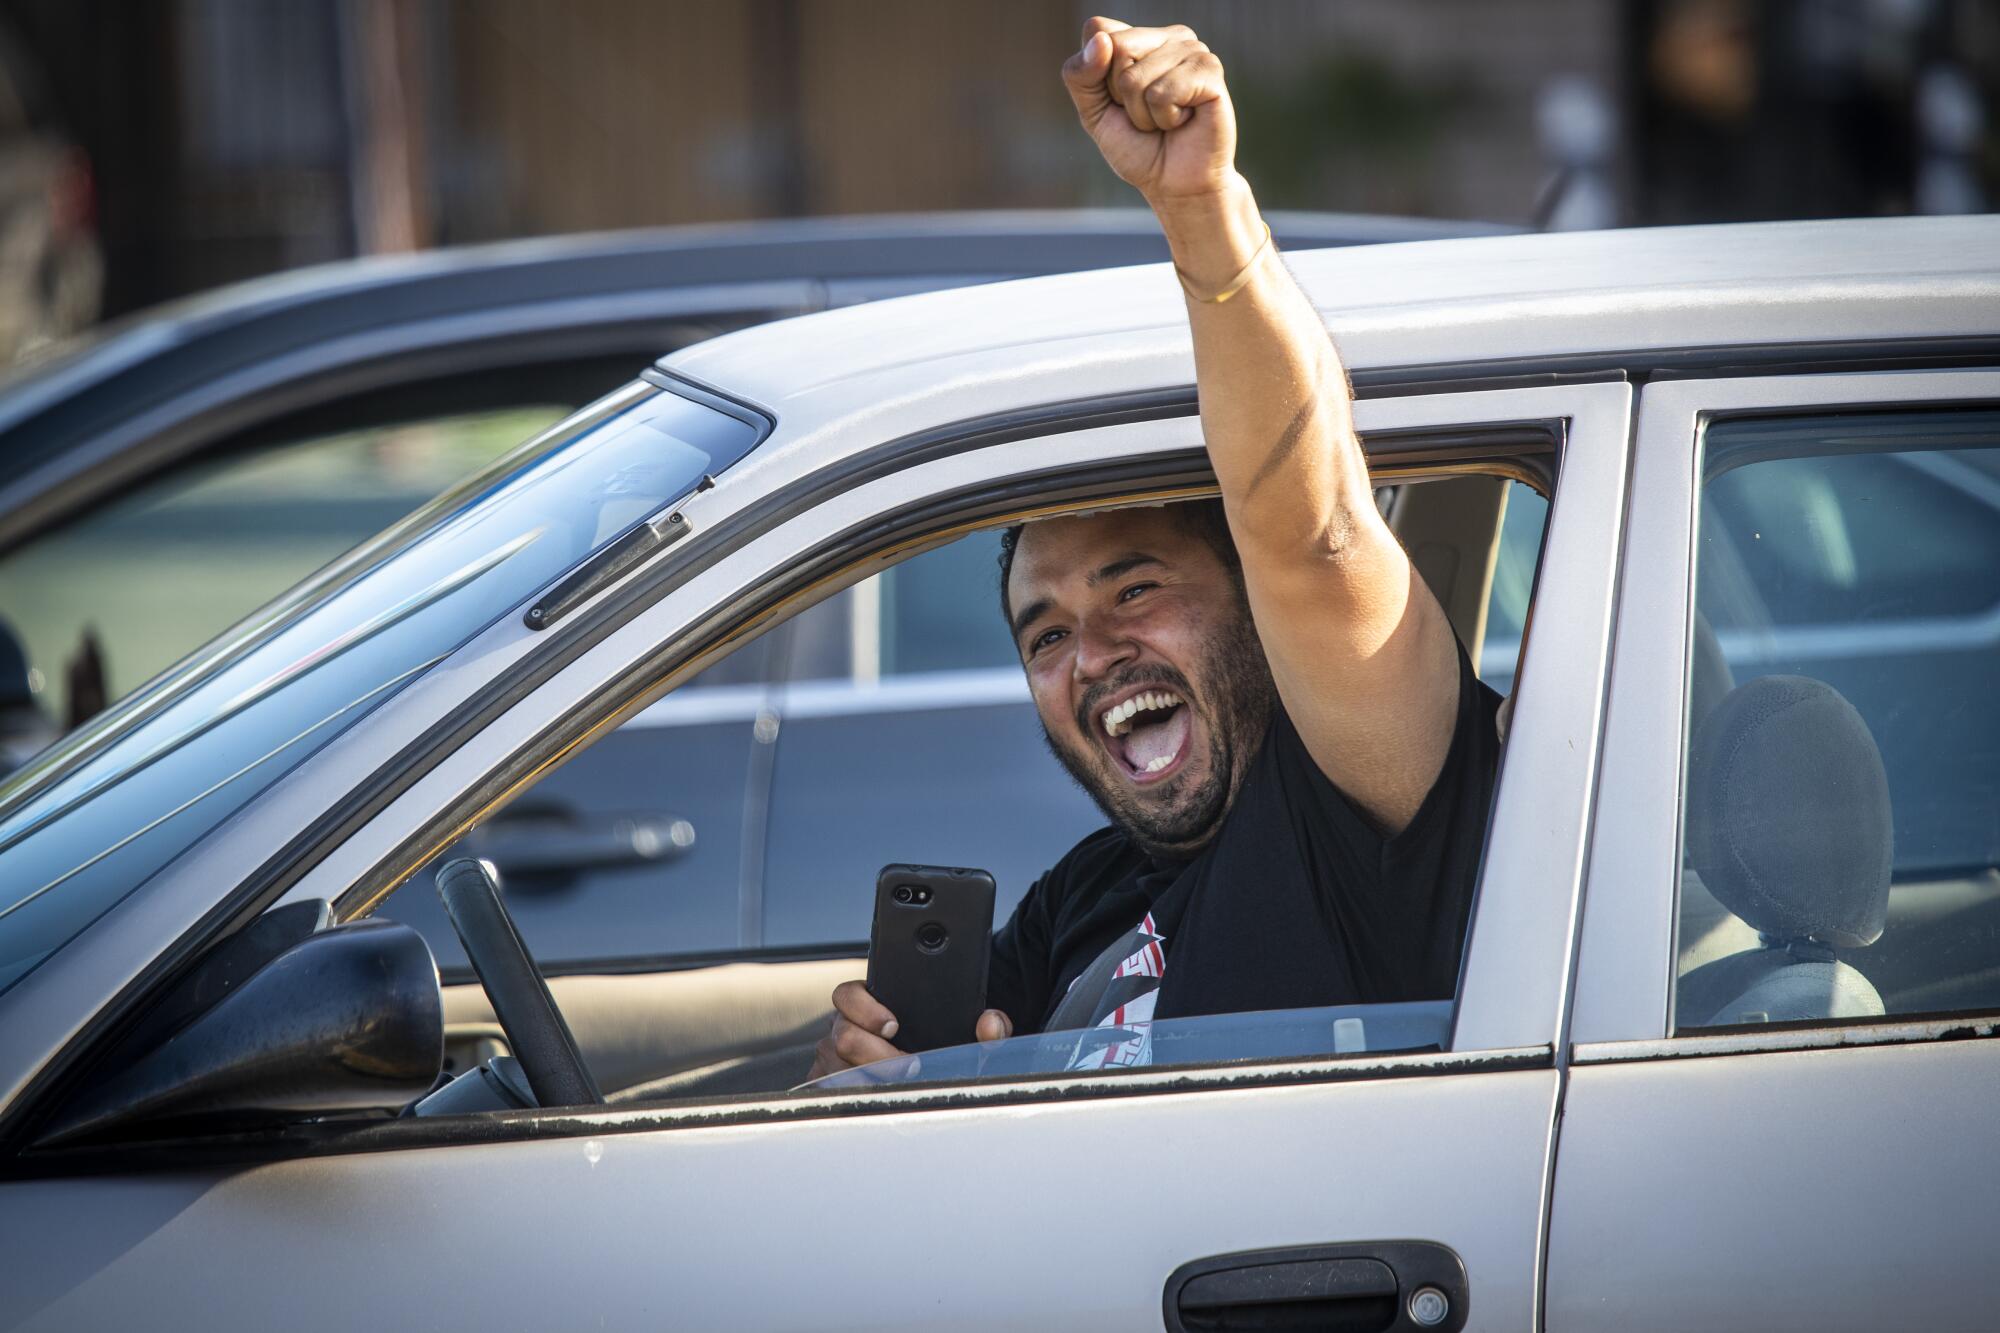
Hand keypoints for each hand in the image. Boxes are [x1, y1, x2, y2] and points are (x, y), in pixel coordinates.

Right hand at [806, 980, 1013, 1080]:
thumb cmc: (941, 1044)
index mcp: (868, 1001)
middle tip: (910, 1064)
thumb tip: (992, 1024)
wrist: (930, 1062)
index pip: (848, 994)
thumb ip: (988, 1026)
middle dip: (878, 1054)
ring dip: (868, 1078)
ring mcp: (832, 1056)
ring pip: (837, 1067)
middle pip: (844, 1036)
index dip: (866, 1008)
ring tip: (899, 1083)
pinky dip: (856, 1094)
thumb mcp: (966, 1033)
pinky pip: (831, 1090)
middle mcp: (844, 1025)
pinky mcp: (827, 1083)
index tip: (893, 1025)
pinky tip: (880, 1096)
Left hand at [1060, 17, 1236, 204]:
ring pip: (1136, 77)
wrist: (1175, 185)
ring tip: (1166, 120)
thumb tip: (1102, 41)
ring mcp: (1193, 49)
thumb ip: (1081, 75)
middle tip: (1145, 113)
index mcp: (1141, 36)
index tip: (1119, 100)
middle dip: (1121, 95)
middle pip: (1117, 48)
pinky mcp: (1210, 70)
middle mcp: (1169, 36)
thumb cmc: (1137, 147)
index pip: (1098, 29)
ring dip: (1144, 114)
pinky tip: (1183, 120)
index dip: (1096, 75)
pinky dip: (1165, 118)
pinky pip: (1162, 93)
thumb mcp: (1093, 112)